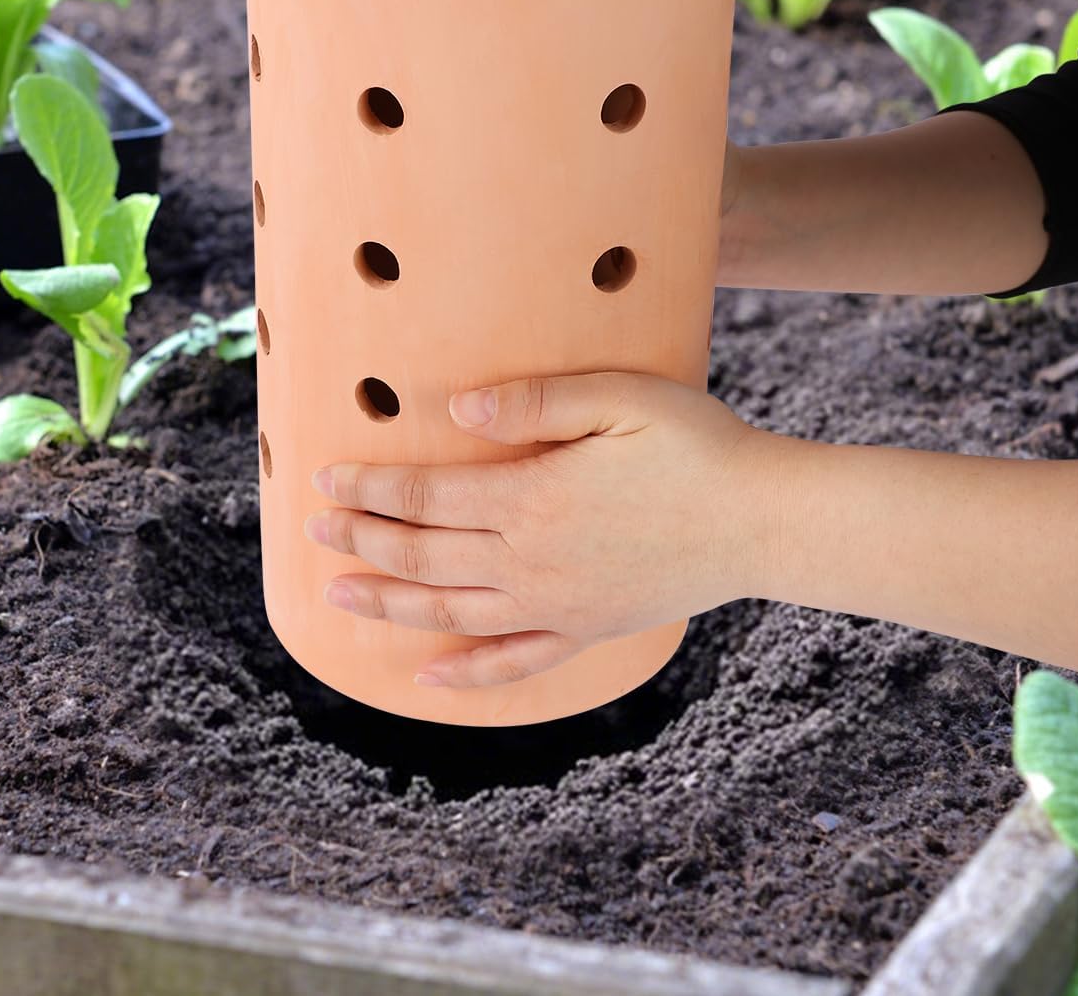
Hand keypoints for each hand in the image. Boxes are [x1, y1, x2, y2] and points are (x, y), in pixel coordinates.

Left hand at [303, 372, 777, 689]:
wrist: (765, 521)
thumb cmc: (695, 445)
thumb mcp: (617, 397)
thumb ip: (532, 401)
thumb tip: (455, 408)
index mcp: (531, 498)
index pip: (426, 494)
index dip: (370, 488)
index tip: (325, 480)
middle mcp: (531, 560)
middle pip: (423, 557)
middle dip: (361, 542)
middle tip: (312, 530)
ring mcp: (556, 604)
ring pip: (450, 612)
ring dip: (387, 606)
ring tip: (337, 598)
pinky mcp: (588, 630)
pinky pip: (515, 663)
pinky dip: (468, 675)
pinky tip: (429, 679)